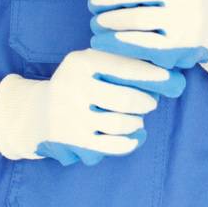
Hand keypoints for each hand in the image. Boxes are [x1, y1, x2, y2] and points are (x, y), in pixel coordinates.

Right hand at [0, 47, 185, 165]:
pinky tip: (133, 136)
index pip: (124, 67)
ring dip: (136, 122)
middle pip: (126, 99)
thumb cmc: (79, 81)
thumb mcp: (91, 62)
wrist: (38, 111)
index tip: (169, 78)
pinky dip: (128, 142)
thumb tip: (165, 70)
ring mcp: (71, 115)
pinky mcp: (72, 139)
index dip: (151, 74)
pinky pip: (111, 145)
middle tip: (150, 103)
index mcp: (81, 62)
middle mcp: (73, 87)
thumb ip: (120, 61)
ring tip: (136, 118)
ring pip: (120, 123)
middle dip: (146, 102)